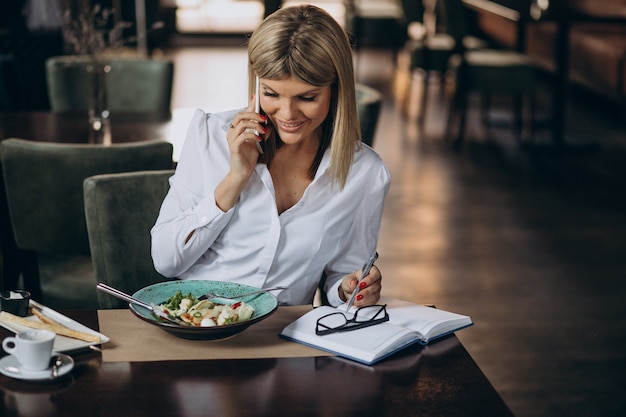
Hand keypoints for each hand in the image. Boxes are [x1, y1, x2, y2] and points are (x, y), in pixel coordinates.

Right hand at [215, 96, 268, 211]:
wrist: (242, 174)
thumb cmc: (248, 159)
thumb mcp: (257, 143)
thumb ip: (261, 133)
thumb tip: (269, 125)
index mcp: (236, 129)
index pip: (243, 114)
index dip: (250, 105)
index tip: (257, 97)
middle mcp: (232, 132)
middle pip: (240, 115)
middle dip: (253, 114)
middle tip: (264, 119)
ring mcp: (231, 139)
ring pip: (241, 124)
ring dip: (255, 125)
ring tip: (263, 130)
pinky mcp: (234, 147)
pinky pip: (243, 136)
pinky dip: (253, 135)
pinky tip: (260, 139)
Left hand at [339, 265, 381, 307]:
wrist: (350, 290)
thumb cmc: (351, 281)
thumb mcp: (348, 280)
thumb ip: (350, 281)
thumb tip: (353, 283)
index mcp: (372, 271)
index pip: (375, 274)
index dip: (368, 280)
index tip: (360, 285)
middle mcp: (376, 280)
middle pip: (375, 286)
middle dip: (365, 292)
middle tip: (356, 296)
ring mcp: (377, 290)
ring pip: (374, 296)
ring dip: (364, 300)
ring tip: (354, 301)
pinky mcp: (375, 298)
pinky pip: (372, 302)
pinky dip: (363, 304)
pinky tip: (356, 303)